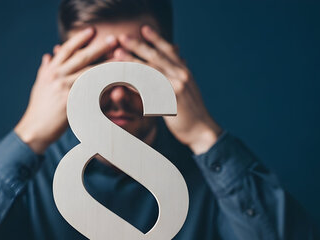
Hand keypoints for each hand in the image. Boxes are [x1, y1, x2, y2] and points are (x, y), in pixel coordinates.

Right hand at [15, 27, 117, 153]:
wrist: (34, 129)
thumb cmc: (38, 108)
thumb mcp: (40, 85)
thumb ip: (45, 69)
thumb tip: (48, 55)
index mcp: (50, 70)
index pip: (66, 49)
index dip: (79, 39)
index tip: (91, 31)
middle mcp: (57, 76)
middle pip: (81, 58)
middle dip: (98, 47)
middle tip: (113, 39)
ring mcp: (64, 89)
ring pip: (90, 74)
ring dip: (106, 66)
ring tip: (120, 60)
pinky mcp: (71, 102)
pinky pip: (91, 93)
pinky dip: (104, 88)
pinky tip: (116, 85)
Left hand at [116, 25, 222, 153]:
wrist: (202, 130)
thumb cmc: (192, 112)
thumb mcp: (189, 88)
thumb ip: (181, 74)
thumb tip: (180, 58)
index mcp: (185, 71)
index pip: (169, 50)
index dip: (156, 38)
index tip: (144, 29)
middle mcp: (182, 76)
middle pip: (157, 57)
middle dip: (139, 45)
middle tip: (123, 37)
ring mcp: (177, 88)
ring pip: (150, 71)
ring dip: (132, 61)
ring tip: (117, 54)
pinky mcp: (170, 101)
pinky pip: (148, 90)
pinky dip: (134, 84)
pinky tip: (122, 81)